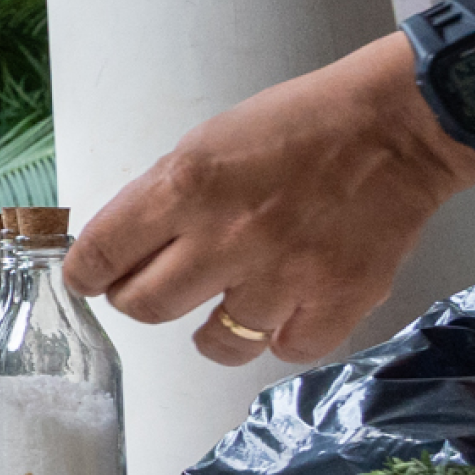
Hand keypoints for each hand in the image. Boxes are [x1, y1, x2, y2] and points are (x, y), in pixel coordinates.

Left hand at [65, 32, 474, 364]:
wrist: (389, 128)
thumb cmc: (292, 124)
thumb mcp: (204, 144)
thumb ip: (164, 197)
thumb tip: (125, 245)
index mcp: (185, 186)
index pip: (105, 251)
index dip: (85, 273)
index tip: (84, 279)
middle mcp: (226, 237)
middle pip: (146, 306)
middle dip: (135, 300)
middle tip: (145, 290)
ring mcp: (282, 277)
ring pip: (214, 344)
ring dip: (208, 328)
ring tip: (219, 304)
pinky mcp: (335, 303)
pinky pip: (283, 350)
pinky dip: (276, 336)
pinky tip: (278, 310)